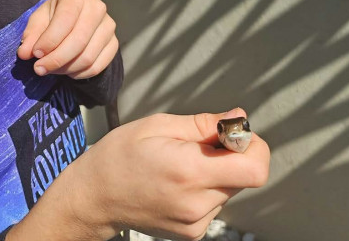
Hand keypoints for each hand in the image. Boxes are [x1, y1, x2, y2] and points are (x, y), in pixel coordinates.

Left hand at [16, 0, 118, 78]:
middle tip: (39, 69)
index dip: (50, 40)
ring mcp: (108, 26)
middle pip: (78, 41)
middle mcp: (97, 8)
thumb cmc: (55, 18)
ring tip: (51, 68)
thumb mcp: (39, 20)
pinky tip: (67, 70)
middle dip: (56, 59)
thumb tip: (25, 53)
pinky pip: (97, 67)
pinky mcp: (114, 43)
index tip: (35, 55)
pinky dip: (78, 74)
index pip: (65, 19)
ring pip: (87, 57)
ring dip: (65, 68)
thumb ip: (31, 35)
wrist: (75, 21)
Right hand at [42, 108, 270, 240]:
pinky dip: (205, 187)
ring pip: (230, 188)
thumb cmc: (118, 156)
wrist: (94, 197)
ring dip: (216, 171)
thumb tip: (238, 118)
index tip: (231, 132)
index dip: (253, 145)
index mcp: (188, 171)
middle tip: (197, 143)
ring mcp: (195, 223)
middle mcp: (197, 203)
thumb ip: (202, 124)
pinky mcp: (192, 232)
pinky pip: (215, 203)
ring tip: (180, 162)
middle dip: (230, 154)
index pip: (255, 167)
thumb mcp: (156, 125)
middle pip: (244, 176)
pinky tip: (176, 180)